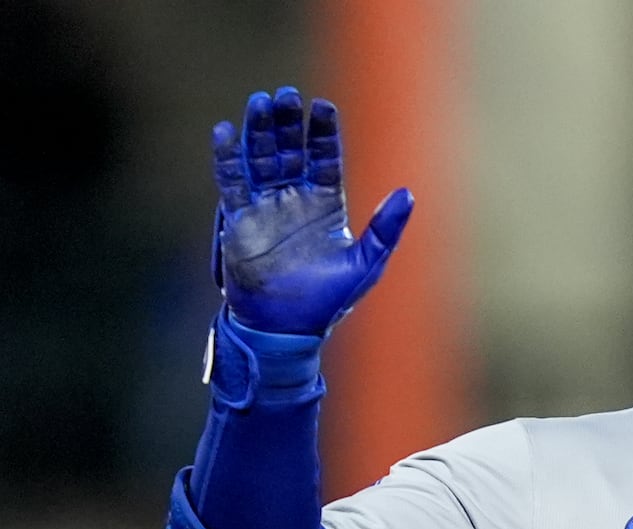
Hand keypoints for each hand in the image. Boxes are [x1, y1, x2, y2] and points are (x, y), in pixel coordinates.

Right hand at [211, 87, 413, 334]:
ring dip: (258, 131)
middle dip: (287, 123)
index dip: (323, 133)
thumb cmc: (329, 300)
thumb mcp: (366, 263)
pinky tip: (224, 132)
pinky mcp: (239, 220)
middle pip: (290, 150)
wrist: (286, 328)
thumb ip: (386, 228)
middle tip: (286, 95)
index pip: (325, 158)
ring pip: (260, 159)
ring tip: (259, 102)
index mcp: (326, 204)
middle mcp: (295, 199)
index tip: (322, 107)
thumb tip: (408, 193)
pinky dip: (227, 158)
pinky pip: (231, 183)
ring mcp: (265, 207)